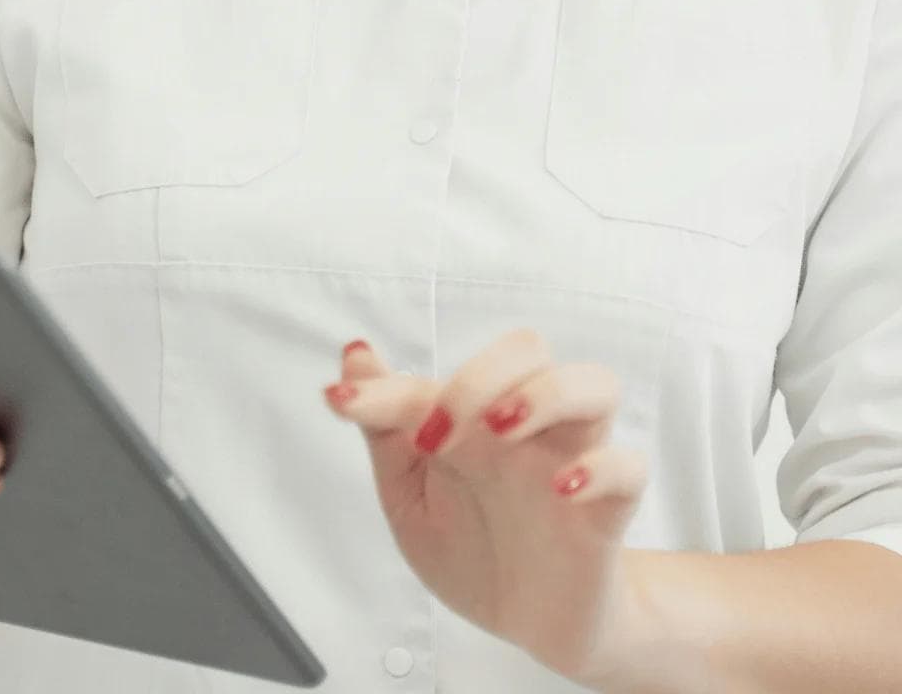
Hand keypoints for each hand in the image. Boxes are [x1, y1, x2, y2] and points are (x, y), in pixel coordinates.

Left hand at [321, 331, 647, 682]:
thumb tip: (354, 357)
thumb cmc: (471, 548)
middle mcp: (524, 429)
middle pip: (528, 349)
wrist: (525, 620)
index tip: (341, 402)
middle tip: (438, 431)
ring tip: (502, 428)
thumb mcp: (409, 496)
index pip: (433, 378)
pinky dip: (601, 468)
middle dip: (479, 377)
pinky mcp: (608, 509)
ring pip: (595, 385)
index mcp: (471, 421)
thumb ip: (385, 430)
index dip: (382, 387)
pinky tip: (561, 489)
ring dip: (546, 394)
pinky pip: (629, 466)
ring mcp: (570, 461)